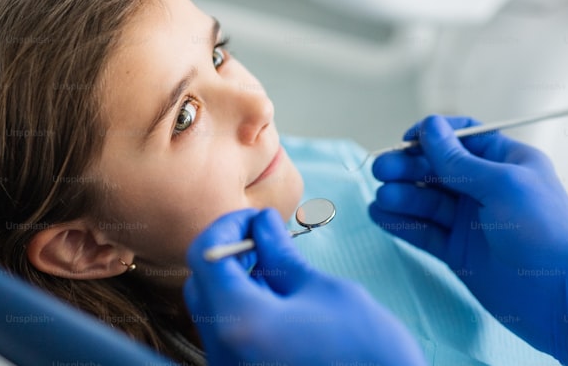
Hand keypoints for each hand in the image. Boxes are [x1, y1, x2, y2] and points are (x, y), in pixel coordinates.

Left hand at [184, 208, 425, 365]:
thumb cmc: (366, 350)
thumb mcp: (324, 290)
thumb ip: (281, 254)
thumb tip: (262, 223)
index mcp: (240, 321)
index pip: (206, 256)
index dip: (228, 226)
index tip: (257, 216)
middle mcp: (224, 351)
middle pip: (202, 285)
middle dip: (229, 253)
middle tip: (266, 236)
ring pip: (215, 311)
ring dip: (238, 280)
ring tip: (279, 267)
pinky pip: (230, 335)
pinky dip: (246, 308)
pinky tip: (281, 300)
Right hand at [369, 115, 567, 365]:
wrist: (562, 298)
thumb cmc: (543, 231)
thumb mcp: (501, 185)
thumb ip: (458, 160)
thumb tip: (429, 127)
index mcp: (506, 162)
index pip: (462, 137)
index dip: (433, 134)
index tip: (407, 139)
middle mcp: (486, 187)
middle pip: (437, 167)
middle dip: (408, 167)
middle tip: (381, 170)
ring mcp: (471, 220)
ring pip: (427, 200)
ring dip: (402, 196)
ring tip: (382, 199)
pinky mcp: (459, 251)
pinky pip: (425, 230)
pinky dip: (402, 222)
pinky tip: (381, 215)